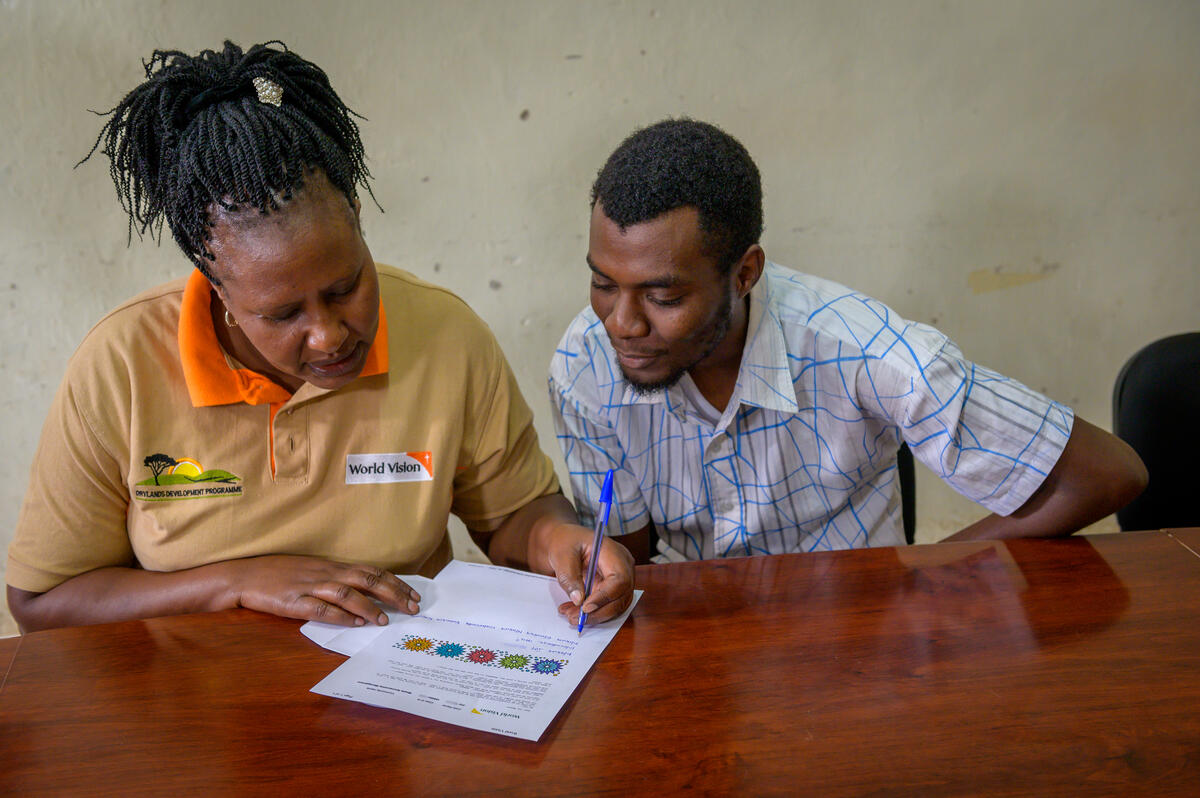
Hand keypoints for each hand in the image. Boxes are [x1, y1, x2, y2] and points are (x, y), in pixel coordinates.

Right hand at [228, 555, 420, 626]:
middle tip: (412, 608)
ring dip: (369, 607)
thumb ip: (338, 580)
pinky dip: (340, 616)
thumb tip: (365, 593)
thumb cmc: (281, 575)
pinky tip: (354, 622)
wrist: (245, 576)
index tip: (414, 595)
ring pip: (347, 593)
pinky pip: (321, 608)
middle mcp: (327, 573)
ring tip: (385, 619)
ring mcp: (311, 586)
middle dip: (393, 594)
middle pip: (367, 580)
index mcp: (333, 567)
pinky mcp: (295, 601)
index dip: (396, 583)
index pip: (373, 572)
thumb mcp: (314, 572)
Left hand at [546, 524, 634, 626]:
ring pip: (616, 605)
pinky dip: (593, 613)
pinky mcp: (612, 588)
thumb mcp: (562, 554)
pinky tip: (574, 612)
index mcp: (613, 552)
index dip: (604, 596)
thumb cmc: (565, 541)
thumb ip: (569, 576)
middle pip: (620, 596)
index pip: (619, 579)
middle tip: (574, 617)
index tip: (585, 607)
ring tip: (570, 615)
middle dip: (598, 611)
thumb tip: (578, 599)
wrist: (565, 541)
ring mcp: (620, 578)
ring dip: (594, 615)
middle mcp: (622, 566)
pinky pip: (608, 606)